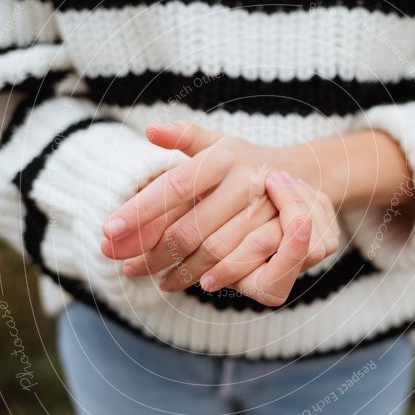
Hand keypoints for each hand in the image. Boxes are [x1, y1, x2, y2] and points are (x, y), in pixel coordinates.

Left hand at [100, 121, 339, 304]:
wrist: (306, 174)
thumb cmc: (245, 161)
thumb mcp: (217, 142)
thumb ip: (184, 136)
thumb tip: (150, 130)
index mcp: (222, 156)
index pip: (174, 185)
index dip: (141, 210)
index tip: (108, 230)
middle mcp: (244, 180)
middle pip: (188, 227)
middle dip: (151, 252)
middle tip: (123, 267)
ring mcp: (266, 208)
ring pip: (212, 250)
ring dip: (179, 270)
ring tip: (153, 280)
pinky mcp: (282, 232)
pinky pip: (241, 262)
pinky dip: (215, 275)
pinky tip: (194, 284)